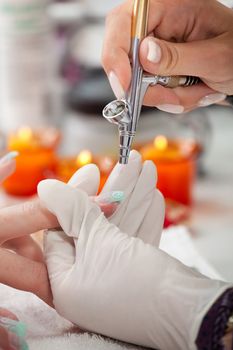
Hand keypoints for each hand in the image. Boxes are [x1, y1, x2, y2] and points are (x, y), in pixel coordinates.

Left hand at [38, 168, 229, 349]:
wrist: (189, 314)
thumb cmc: (135, 284)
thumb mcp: (98, 242)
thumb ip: (71, 211)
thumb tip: (45, 187)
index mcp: (65, 280)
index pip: (63, 229)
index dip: (77, 197)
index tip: (92, 171)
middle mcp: (87, 280)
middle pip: (98, 224)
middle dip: (118, 189)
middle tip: (131, 161)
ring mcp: (115, 277)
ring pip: (122, 229)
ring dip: (137, 197)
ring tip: (148, 168)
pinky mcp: (139, 274)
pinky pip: (137, 240)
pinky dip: (146, 218)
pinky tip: (154, 195)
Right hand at [102, 0, 232, 112]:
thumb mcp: (214, 56)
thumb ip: (178, 57)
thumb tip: (144, 55)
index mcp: (170, 6)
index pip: (124, 22)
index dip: (116, 54)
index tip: (124, 84)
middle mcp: (158, 26)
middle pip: (125, 58)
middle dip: (148, 87)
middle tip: (173, 97)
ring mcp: (156, 50)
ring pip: (139, 83)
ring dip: (168, 95)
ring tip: (197, 90)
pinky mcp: (158, 68)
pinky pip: (152, 91)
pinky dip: (172, 98)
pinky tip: (193, 90)